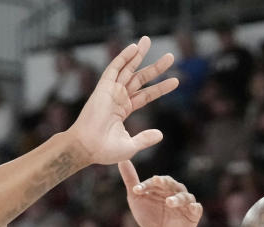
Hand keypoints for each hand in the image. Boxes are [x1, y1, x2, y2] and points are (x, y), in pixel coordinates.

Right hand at [70, 36, 178, 164]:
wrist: (88, 148)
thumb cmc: (105, 150)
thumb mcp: (131, 146)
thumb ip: (145, 139)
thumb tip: (160, 135)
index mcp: (124, 109)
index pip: (146, 95)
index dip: (160, 88)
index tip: (176, 80)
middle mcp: (118, 97)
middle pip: (140, 78)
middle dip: (155, 67)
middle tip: (171, 57)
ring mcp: (111, 91)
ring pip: (128, 69)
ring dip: (138, 54)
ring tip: (148, 40)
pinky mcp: (103, 88)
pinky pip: (114, 68)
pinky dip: (123, 57)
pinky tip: (134, 47)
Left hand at [119, 160, 201, 226]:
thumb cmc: (148, 216)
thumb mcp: (136, 199)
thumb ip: (131, 180)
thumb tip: (121, 159)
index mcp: (163, 186)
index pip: (156, 181)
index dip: (146, 184)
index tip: (136, 190)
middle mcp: (176, 192)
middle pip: (172, 185)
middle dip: (164, 183)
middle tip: (156, 181)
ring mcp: (185, 203)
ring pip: (184, 197)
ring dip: (177, 198)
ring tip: (169, 202)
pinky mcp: (193, 215)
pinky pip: (196, 209)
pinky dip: (195, 207)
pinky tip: (192, 207)